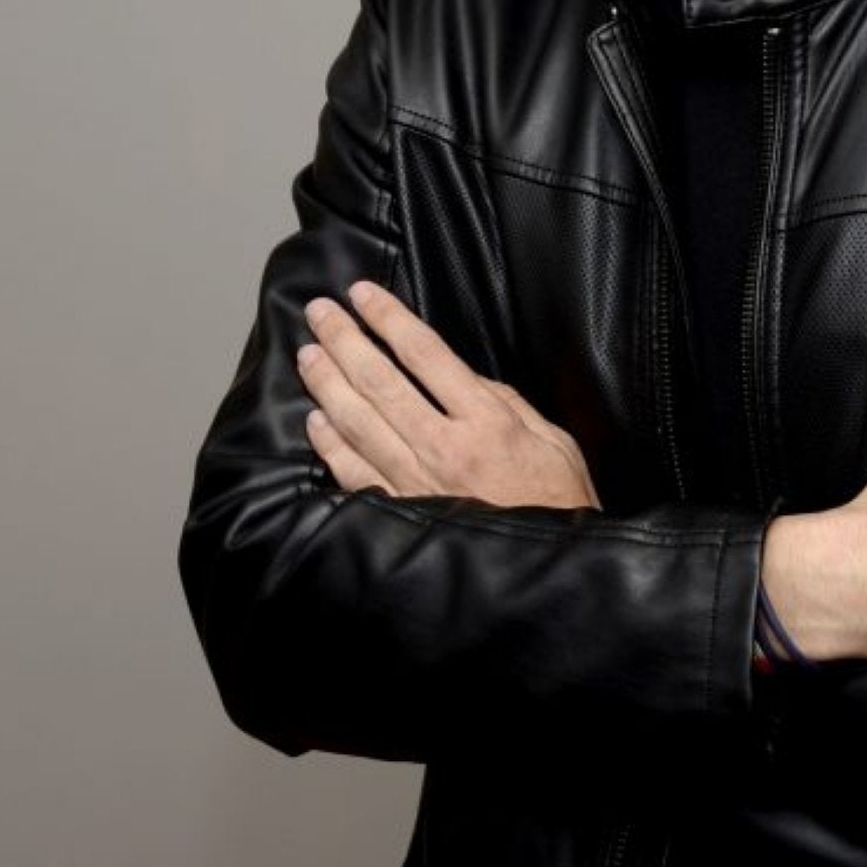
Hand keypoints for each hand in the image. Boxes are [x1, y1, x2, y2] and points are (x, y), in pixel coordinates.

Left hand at [296, 280, 599, 508]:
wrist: (546, 573)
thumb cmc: (558, 502)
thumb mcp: (551, 438)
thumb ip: (504, 401)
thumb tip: (460, 376)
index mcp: (487, 421)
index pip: (425, 354)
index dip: (389, 318)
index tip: (362, 294)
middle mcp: (444, 448)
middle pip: (380, 382)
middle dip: (345, 340)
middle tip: (319, 311)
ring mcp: (417, 483)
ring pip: (357, 423)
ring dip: (328, 384)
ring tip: (308, 353)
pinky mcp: (401, 514)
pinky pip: (354, 474)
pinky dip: (330, 445)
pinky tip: (315, 420)